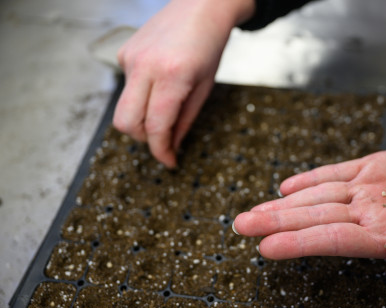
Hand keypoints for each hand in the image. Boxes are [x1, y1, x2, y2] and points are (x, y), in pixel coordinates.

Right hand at [113, 0, 253, 167]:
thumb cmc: (210, 44)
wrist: (201, 5)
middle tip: (164, 139)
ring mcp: (130, 58)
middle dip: (145, 139)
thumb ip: (185, 120)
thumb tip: (171, 146)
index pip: (156, 127)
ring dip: (142, 119)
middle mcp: (145, 66)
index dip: (162, 151)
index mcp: (172, 76)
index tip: (170, 161)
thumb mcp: (205, 87)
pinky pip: (127, 88)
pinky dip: (140, 97)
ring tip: (165, 108)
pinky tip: (158, 83)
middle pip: (126, 123)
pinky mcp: (124, 54)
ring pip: (123, 109)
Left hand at [233, 148, 385, 284]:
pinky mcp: (376, 168)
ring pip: (319, 196)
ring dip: (285, 203)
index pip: (332, 240)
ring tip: (256, 210)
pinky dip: (311, 177)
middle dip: (277, 222)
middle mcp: (371, 215)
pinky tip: (288, 186)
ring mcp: (370, 191)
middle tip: (242, 225)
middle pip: (314, 218)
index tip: (266, 247)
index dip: (298, 242)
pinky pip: (337, 172)